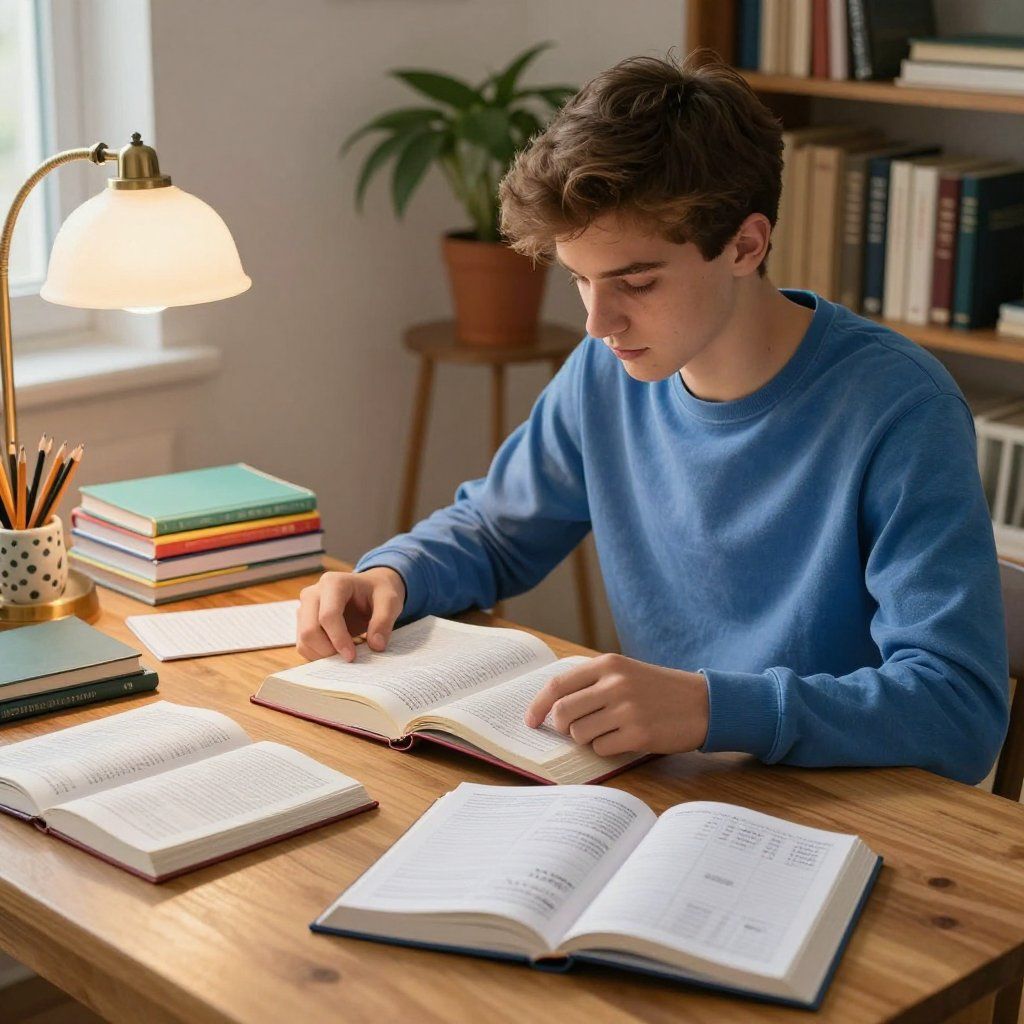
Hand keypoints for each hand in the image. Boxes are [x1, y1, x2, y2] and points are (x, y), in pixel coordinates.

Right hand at [297, 567, 405, 661]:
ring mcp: (304, 608)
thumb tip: (376, 646)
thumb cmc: (378, 592)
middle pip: (309, 630)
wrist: (369, 589)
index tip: (352, 656)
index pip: (328, 615)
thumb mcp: (390, 601)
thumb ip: (384, 621)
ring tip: (345, 655)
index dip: (338, 639)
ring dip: (322, 655)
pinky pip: (304, 645)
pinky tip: (337, 654)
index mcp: (333, 583)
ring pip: (304, 640)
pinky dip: (318, 655)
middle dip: (327, 650)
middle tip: (349, 659)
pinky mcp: (303, 622)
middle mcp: (313, 594)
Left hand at [524, 653, 709, 756]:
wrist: (703, 703)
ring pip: (579, 734)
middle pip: (563, 713)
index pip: (557, 685)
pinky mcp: (638, 734)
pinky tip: (624, 740)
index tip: (530, 721)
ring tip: (608, 731)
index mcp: (608, 665)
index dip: (538, 705)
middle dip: (562, 727)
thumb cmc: (659, 690)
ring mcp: (626, 709)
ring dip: (587, 739)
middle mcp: (614, 683)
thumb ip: (592, 683)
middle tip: (575, 730)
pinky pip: (601, 749)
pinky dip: (606, 749)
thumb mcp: (626, 672)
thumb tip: (552, 707)